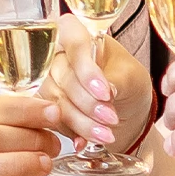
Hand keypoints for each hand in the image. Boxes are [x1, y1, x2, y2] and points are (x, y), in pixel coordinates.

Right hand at [40, 13, 151, 148]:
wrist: (124, 108)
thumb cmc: (127, 81)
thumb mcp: (130, 76)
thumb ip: (117, 79)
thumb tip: (106, 89)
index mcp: (78, 33)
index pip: (74, 42)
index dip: (86, 69)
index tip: (105, 92)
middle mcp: (56, 54)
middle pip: (63, 77)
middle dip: (88, 102)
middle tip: (111, 118)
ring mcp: (46, 80)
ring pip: (56, 102)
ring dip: (81, 121)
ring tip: (106, 134)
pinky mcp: (43, 105)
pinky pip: (51, 120)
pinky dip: (72, 133)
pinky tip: (86, 141)